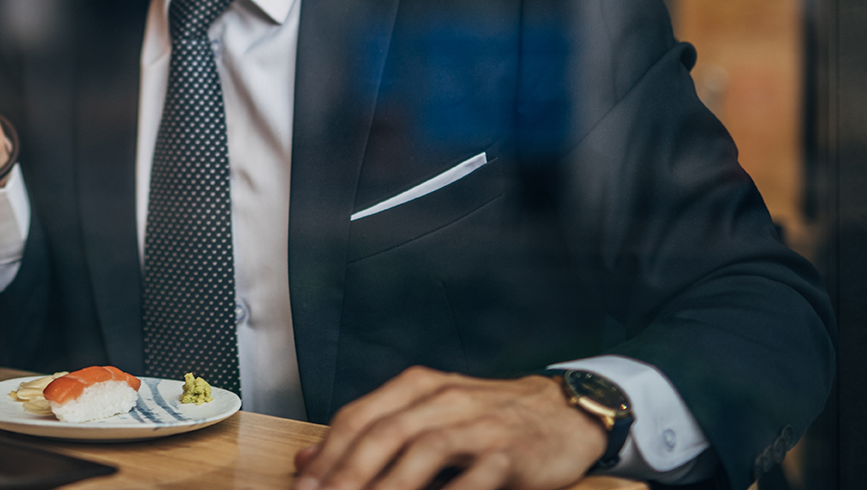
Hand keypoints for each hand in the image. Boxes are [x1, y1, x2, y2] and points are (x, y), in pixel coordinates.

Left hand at [293, 368, 606, 489]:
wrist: (562, 411)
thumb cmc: (487, 417)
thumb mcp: (427, 413)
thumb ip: (372, 431)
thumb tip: (307, 459)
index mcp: (417, 386)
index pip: (360, 416)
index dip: (328, 452)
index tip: (304, 483)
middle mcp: (445, 399)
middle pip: (384, 433)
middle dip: (348, 471)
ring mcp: (479, 425)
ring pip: (424, 450)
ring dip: (389, 484)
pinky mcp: (512, 453)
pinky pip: (477, 476)